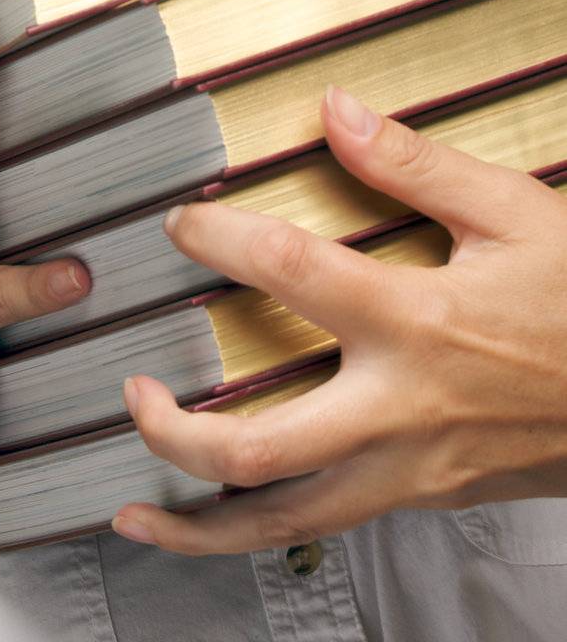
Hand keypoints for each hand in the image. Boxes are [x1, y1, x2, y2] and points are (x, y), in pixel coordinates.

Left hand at [110, 82, 566, 553]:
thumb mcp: (513, 213)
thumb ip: (413, 163)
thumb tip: (338, 110)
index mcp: (416, 322)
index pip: (286, 271)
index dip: (217, 237)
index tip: (181, 223)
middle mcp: (397, 409)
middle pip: (254, 445)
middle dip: (171, 427)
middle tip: (132, 386)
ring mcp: (407, 469)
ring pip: (281, 522)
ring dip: (197, 523)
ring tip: (132, 511)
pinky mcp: (421, 497)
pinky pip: (323, 529)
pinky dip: (258, 533)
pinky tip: (220, 521)